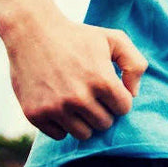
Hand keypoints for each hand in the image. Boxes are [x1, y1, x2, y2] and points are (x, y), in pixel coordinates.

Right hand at [2, 13, 147, 139]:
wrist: (32, 33)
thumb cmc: (78, 37)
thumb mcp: (114, 39)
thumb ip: (135, 64)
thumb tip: (133, 94)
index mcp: (101, 80)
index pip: (123, 108)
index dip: (119, 98)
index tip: (109, 87)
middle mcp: (79, 97)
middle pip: (104, 124)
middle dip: (103, 110)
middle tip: (92, 93)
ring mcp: (55, 108)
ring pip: (84, 134)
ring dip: (85, 120)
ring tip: (78, 99)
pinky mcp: (36, 115)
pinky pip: (60, 135)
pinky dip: (63, 124)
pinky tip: (60, 103)